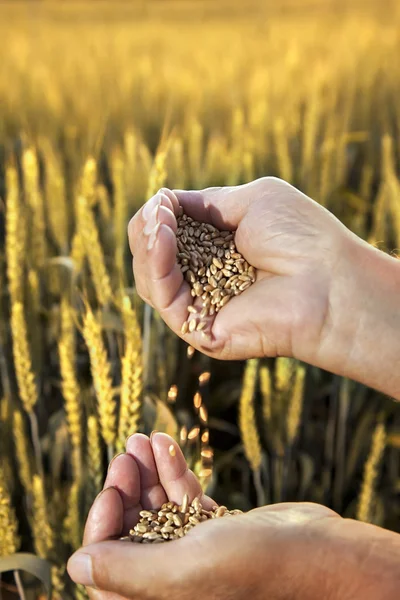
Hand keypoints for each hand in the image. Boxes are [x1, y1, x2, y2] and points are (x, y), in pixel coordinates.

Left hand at [67, 433, 399, 599]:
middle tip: (126, 453)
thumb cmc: (259, 569)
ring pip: (157, 506)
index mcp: (160, 599)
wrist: (322, 554)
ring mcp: (196, 550)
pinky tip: (164, 441)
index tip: (111, 488)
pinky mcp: (217, 528)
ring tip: (140, 438)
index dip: (102, 524)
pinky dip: (173, 469)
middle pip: (132, 529)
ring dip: (147, 471)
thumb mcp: (185, 571)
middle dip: (125, 488)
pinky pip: (185, 497)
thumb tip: (76, 565)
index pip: (108, 565)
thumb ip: (127, 571)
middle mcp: (174, 579)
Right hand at [128, 178, 346, 361]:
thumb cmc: (301, 235)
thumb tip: (164, 201)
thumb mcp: (251, 199)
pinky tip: (162, 239)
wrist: (329, 278)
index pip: (169, 234)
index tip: (163, 200)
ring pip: (150, 279)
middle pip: (152, 257)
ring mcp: (202, 304)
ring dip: (146, 246)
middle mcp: (207, 277)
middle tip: (158, 211)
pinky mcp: (200, 329)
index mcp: (218, 249)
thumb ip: (207, 202)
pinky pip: (164, 299)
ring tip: (158, 223)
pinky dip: (156, 266)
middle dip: (147, 229)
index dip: (158, 216)